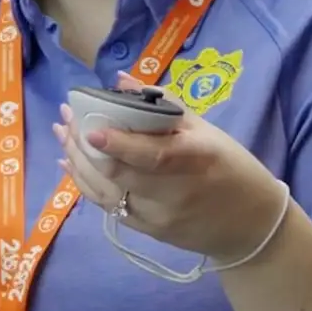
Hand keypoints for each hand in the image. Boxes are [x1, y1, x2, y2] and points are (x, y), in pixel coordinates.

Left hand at [55, 73, 284, 264]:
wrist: (249, 226)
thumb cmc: (233, 168)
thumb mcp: (209, 132)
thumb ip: (164, 107)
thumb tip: (122, 79)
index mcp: (195, 160)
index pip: (151, 155)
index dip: (118, 144)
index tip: (90, 128)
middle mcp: (172, 192)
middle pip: (118, 173)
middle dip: (84, 144)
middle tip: (67, 117)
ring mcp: (156, 216)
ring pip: (104, 191)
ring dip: (77, 161)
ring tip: (62, 134)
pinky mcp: (145, 231)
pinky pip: (107, 206)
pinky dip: (85, 183)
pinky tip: (70, 162)